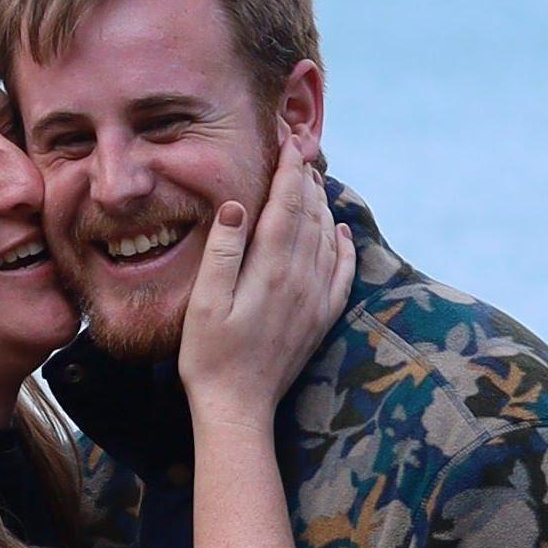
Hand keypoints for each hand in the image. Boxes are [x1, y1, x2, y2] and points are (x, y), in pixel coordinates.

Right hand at [174, 167, 353, 417]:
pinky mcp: (320, 319)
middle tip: (298, 147)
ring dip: (321, 203)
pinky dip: (343, 246)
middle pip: (310, 213)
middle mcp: (302, 279)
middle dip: (305, 176)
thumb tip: (238, 205)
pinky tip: (339, 231)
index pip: (286, 203)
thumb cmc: (209, 356)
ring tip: (312, 178)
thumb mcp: (204, 302)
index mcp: (271, 269)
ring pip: (326, 236)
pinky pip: (342, 273)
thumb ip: (223, 251)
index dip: (288, 168)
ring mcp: (315, 300)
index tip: (286, 139)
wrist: (238, 408)